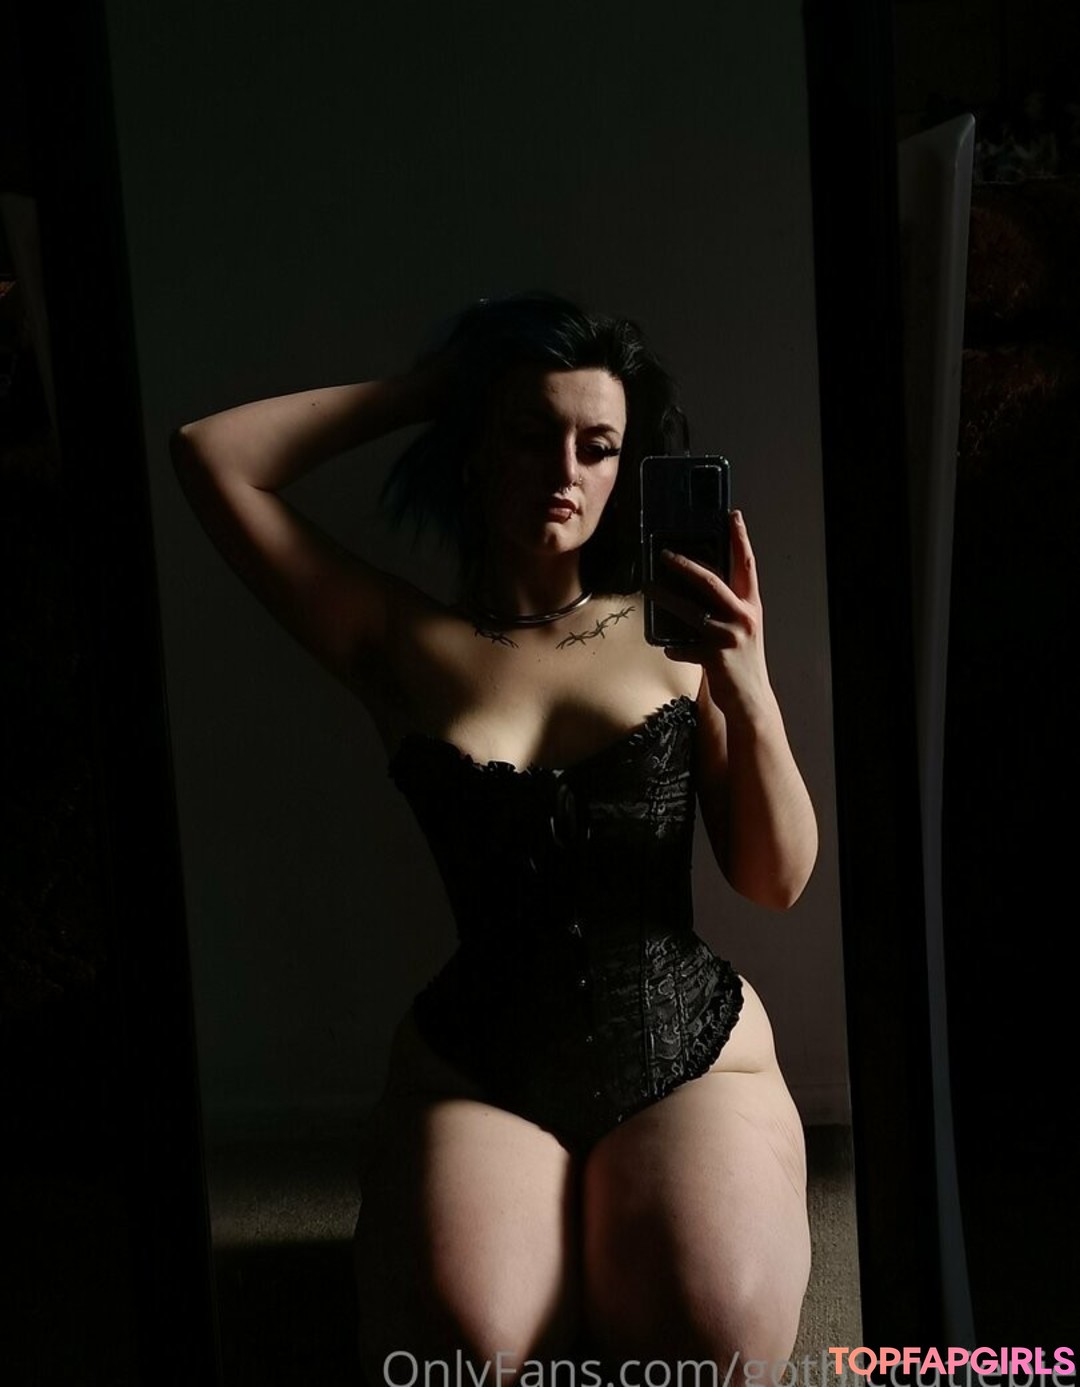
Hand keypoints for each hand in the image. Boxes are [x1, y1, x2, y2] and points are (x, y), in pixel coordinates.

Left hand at [648, 511, 775, 720]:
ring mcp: (729, 637)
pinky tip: (667, 647)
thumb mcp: (740, 631)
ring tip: (649, 589)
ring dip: (666, 599)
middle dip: (686, 565)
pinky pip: (684, 647)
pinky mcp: (716, 657)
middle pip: (712, 581)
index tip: (734, 516)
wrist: (751, 700)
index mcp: (751, 607)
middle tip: (665, 554)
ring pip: (691, 611)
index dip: (741, 539)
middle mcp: (744, 617)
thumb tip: (694, 589)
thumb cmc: (741, 662)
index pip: (747, 565)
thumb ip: (725, 610)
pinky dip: (673, 647)